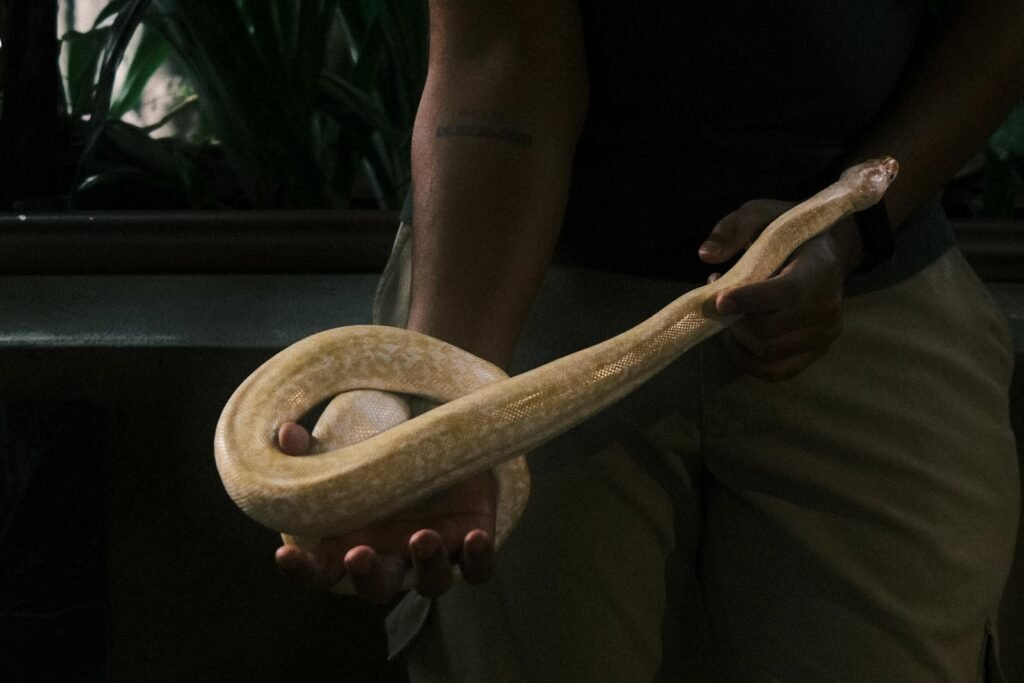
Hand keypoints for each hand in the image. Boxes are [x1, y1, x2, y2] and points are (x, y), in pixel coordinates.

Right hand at [273, 421, 497, 602]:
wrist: (443, 449)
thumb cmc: (385, 461)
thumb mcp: (349, 452)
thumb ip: (315, 450)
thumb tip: (285, 433)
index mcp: (351, 544)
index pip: (318, 573)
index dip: (301, 572)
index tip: (285, 553)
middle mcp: (392, 558)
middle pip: (376, 587)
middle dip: (367, 576)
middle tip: (360, 554)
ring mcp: (432, 555)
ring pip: (432, 583)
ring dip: (427, 565)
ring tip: (423, 538)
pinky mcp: (470, 544)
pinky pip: (478, 569)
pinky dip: (478, 558)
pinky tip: (476, 536)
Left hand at [698, 199, 863, 380]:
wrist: (829, 250)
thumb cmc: (790, 233)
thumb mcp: (761, 214)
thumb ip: (733, 229)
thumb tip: (706, 255)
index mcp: (817, 270)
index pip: (783, 294)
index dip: (747, 301)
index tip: (717, 301)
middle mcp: (826, 307)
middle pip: (768, 331)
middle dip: (734, 321)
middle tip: (718, 304)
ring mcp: (824, 334)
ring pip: (768, 353)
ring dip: (737, 340)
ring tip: (728, 317)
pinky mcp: (816, 352)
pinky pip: (776, 371)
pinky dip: (749, 361)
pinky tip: (737, 340)